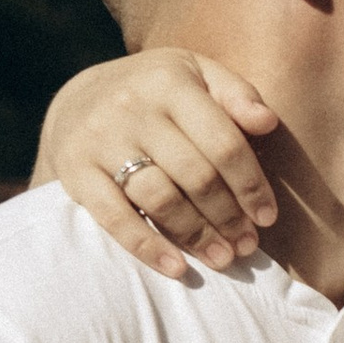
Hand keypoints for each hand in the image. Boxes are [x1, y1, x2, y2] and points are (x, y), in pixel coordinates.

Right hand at [33, 49, 280, 284]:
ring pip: (160, 200)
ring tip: (222, 258)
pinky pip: (115, 218)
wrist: (79, 99)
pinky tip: (176, 268)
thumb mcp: (197, 74)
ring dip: (197, 236)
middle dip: (228, 217)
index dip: (250, 185)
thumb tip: (268, 122)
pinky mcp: (76, 171)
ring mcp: (101, 140)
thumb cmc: (155, 93)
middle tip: (247, 246)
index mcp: (171, 82)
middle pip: (195, 175)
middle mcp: (133, 108)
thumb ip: (236, 94)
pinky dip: (147, 247)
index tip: (267, 217)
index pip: (223, 142)